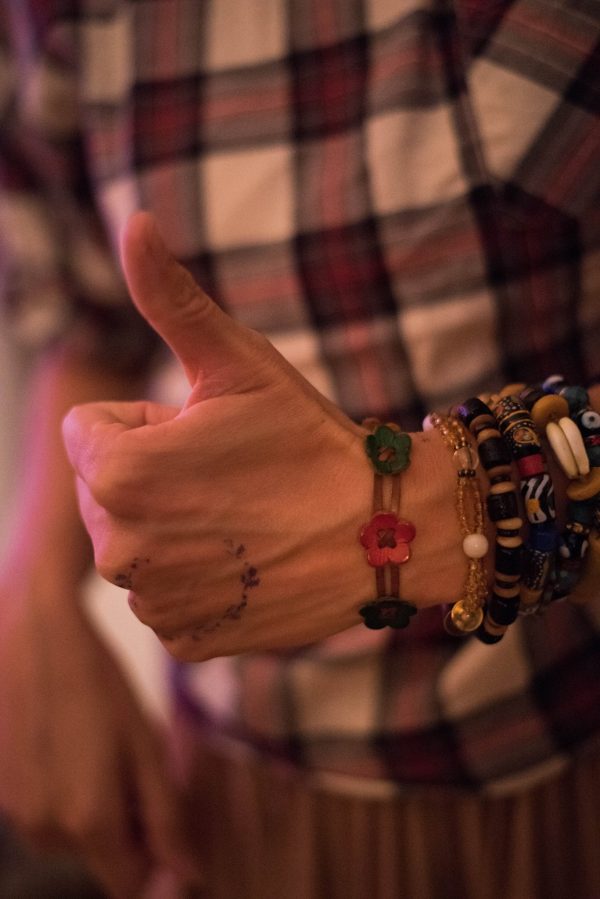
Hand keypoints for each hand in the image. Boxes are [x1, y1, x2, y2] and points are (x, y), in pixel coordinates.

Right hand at [0, 579, 196, 898]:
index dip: (156, 858)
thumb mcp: (147, 745)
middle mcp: (45, 830)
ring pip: (75, 838)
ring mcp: (19, 814)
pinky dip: (67, 795)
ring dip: (96, 810)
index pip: (130, 883)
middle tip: (133, 764)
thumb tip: (188, 875)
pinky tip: (72, 745)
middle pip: (103, 858)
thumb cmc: (102, 686)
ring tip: (101, 749)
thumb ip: (166, 817)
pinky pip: (49, 815)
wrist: (38, 638)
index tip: (164, 816)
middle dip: (127, 826)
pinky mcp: (4, 795)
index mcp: (88, 820)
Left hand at [63, 212, 463, 660]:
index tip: (206, 433)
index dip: (148, 422)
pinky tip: (248, 564)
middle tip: (231, 477)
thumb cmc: (309, 443)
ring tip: (244, 520)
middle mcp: (118, 547)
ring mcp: (151, 601)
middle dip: (153, 475)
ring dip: (174, 528)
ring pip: (136, 542)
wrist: (382, 534)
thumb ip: (169, 295)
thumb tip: (135, 219)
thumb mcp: (238, 362)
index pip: (87, 429)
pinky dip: (197, 579)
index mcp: (117, 471)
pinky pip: (165, 595)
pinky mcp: (184, 638)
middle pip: (106, 490)